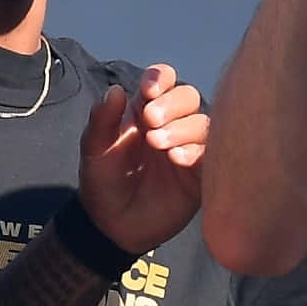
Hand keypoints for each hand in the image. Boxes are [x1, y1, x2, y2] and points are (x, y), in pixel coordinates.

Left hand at [77, 64, 208, 254]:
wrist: (111, 227)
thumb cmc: (102, 183)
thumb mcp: (94, 150)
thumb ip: (102, 120)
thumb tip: (116, 90)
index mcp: (145, 111)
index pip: (163, 80)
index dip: (161, 78)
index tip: (149, 90)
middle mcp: (171, 123)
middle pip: (188, 96)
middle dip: (172, 103)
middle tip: (151, 122)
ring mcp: (188, 147)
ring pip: (203, 122)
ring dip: (183, 127)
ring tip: (160, 145)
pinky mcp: (200, 173)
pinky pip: (211, 154)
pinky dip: (197, 151)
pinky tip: (177, 159)